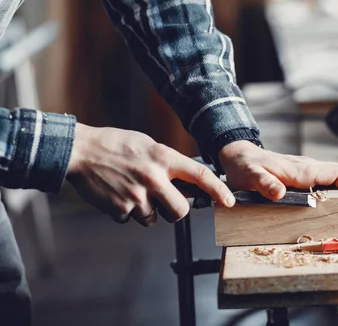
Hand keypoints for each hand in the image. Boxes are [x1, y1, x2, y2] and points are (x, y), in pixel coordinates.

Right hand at [66, 123, 234, 225]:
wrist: (81, 151)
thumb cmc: (117, 145)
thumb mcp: (150, 146)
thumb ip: (169, 165)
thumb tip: (189, 185)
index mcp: (164, 158)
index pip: (200, 176)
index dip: (218, 191)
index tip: (229, 202)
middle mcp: (154, 178)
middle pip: (179, 211)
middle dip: (174, 210)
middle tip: (164, 201)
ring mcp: (137, 196)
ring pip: (153, 219)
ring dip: (146, 210)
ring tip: (131, 189)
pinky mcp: (120, 209)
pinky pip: (131, 219)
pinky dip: (125, 211)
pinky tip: (117, 193)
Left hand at [219, 141, 337, 222]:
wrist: (240, 155)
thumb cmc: (245, 166)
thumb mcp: (250, 176)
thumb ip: (264, 184)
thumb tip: (279, 194)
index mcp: (303, 170)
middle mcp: (310, 168)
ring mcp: (309, 171)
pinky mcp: (305, 176)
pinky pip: (329, 182)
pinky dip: (335, 195)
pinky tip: (327, 210)